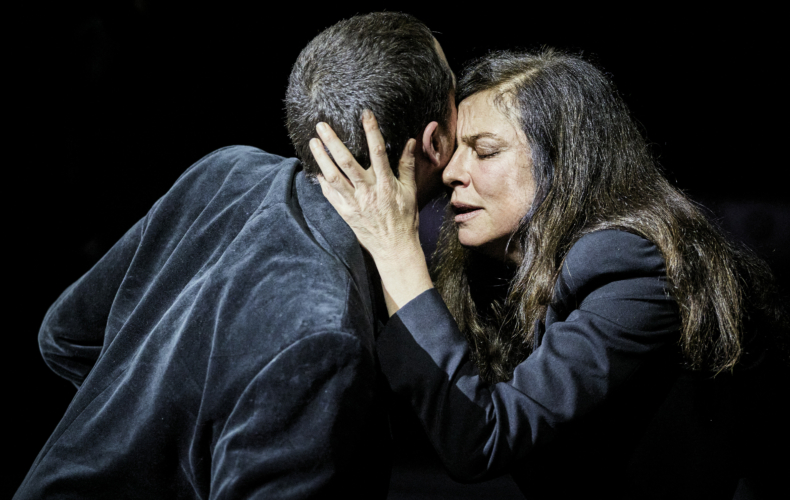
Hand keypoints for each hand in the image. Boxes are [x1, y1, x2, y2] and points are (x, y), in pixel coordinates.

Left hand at [310, 110, 432, 314]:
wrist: (395, 248)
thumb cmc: (405, 219)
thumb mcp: (410, 191)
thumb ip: (407, 166)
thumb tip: (409, 142)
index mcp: (386, 184)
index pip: (378, 152)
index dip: (372, 131)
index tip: (365, 114)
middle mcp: (368, 192)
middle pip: (347, 162)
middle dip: (334, 142)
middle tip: (321, 126)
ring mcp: (355, 203)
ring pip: (334, 177)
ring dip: (322, 159)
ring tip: (313, 143)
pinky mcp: (346, 213)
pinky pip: (331, 196)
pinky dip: (322, 183)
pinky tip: (316, 170)